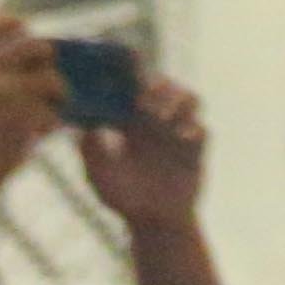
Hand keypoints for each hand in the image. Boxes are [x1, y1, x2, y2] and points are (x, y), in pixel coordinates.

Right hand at [0, 14, 66, 198]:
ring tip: (58, 104)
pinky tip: (46, 132)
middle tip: (50, 71)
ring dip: (59, 92)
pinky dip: (53, 123)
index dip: (8, 24)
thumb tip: (10, 58)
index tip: (22, 26)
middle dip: (47, 55)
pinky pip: (53, 113)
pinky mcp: (24, 119)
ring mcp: (5, 96)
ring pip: (50, 79)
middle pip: (31, 46)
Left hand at [79, 71, 212, 232]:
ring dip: (177, 100)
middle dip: (157, 85)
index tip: (127, 61)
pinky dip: (194, 127)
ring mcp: (179, 133)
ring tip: (161, 116)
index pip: (135, 87)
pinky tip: (182, 135)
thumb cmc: (124, 198)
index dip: (134, 71)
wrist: (153, 223)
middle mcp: (159, 122)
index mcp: (133, 122)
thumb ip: (90, 152)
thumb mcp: (99, 176)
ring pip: (189, 99)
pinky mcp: (196, 150)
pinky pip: (203, 129)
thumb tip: (81, 128)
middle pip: (165, 86)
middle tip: (142, 100)